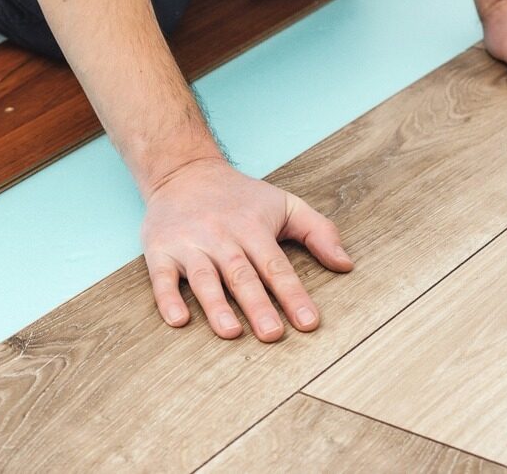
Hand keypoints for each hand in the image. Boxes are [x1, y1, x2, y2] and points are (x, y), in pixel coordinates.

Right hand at [140, 157, 352, 341]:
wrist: (184, 171)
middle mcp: (222, 237)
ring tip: (231, 331)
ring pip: (204, 277)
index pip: (277, 266)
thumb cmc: (240, 196)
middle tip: (272, 335)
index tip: (308, 322)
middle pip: (242, 275)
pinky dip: (168, 298)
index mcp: (254, 229)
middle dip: (257, 305)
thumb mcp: (285, 204)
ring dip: (216, 305)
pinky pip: (162, 277)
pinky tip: (178, 320)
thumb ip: (319, 231)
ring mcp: (190, 244)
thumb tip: (346, 264)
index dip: (293, 295)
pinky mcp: (160, 251)